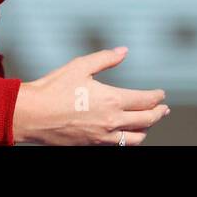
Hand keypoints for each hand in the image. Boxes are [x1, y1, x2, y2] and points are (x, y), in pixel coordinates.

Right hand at [11, 47, 168, 145]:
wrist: (32, 115)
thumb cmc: (53, 89)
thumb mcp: (80, 66)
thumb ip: (105, 59)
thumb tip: (123, 51)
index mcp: (111, 100)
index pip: (144, 101)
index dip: (156, 97)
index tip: (161, 94)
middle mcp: (111, 121)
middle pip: (145, 121)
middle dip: (158, 114)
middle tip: (163, 109)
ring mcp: (103, 136)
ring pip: (136, 138)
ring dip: (146, 130)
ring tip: (148, 123)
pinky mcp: (92, 145)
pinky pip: (119, 145)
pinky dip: (129, 140)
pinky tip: (127, 134)